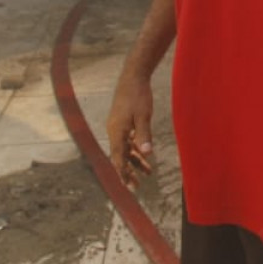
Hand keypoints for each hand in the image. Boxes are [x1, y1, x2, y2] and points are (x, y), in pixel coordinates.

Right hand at [105, 70, 155, 188]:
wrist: (133, 77)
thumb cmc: (138, 95)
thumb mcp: (143, 115)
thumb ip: (144, 134)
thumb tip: (147, 152)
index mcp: (117, 131)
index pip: (118, 157)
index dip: (122, 172)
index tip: (127, 185)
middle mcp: (114, 131)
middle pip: (120, 156)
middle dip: (128, 172)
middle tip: (136, 187)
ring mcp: (118, 127)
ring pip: (125, 149)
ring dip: (135, 162)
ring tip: (148, 173)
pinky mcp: (123, 122)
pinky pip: (128, 141)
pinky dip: (136, 150)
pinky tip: (145, 156)